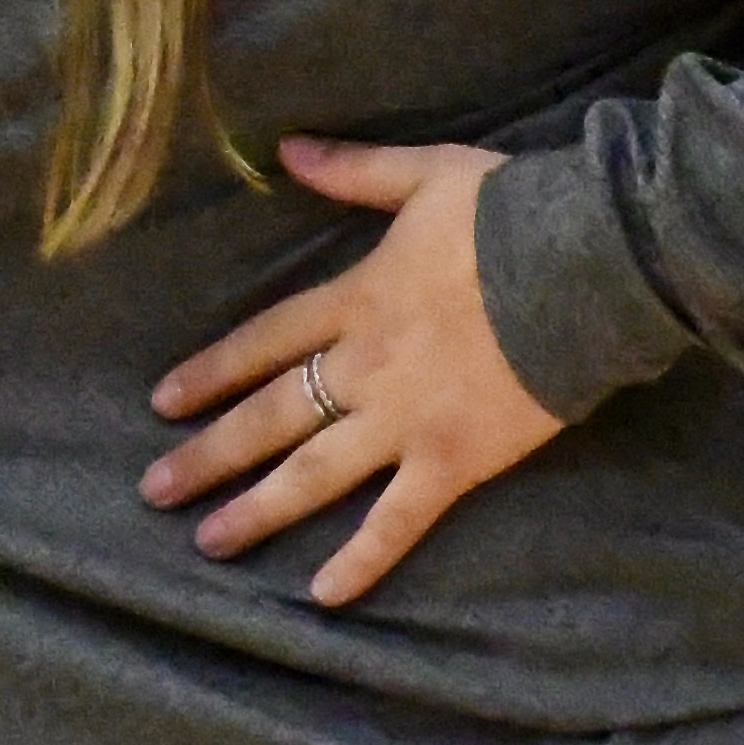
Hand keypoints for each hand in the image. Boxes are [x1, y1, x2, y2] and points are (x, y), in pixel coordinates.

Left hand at [144, 138, 564, 605]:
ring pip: (316, 474)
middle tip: (154, 490)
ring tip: (208, 543)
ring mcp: (406, 420)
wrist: (589, 265)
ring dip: (259, 510)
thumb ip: (354, 170)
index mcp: (356, 299)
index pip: (265, 341)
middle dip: (209, 455)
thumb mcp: (426, 174)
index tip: (162, 402)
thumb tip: (286, 149)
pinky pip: (399, 519)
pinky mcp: (455, 460)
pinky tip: (321, 595)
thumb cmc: (513, 214)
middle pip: (272, 416)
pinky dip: (362, 558)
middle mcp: (365, 367)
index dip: (212, 371)